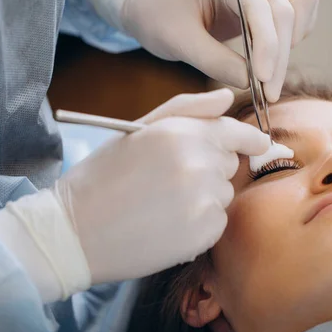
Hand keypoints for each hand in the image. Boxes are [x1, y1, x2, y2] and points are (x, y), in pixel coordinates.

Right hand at [0, 89, 269, 300]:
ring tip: (163, 203)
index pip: (236, 132)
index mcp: (182, 134)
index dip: (249, 139)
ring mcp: (204, 201)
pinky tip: (167, 224)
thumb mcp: (138, 131)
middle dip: (210, 167)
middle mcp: (199, 164)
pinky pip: (218, 222)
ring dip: (204, 197)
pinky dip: (200, 224)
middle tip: (169, 179)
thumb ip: (188, 109)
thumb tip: (228, 97)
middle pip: (230, 163)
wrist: (74, 232)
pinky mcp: (203, 233)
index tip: (258, 144)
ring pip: (224, 193)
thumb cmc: (102, 176)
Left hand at [85, 0, 317, 102]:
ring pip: (301, 4)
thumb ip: (214, 62)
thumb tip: (252, 82)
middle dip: (279, 56)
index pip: (258, 5)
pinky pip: (301, 9)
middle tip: (269, 95)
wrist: (156, 3)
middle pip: (283, 8)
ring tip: (268, 77)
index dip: (266, 44)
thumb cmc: (160, 17)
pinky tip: (271, 57)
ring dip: (290, 44)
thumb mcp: (178, 42)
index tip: (262, 80)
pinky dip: (293, 36)